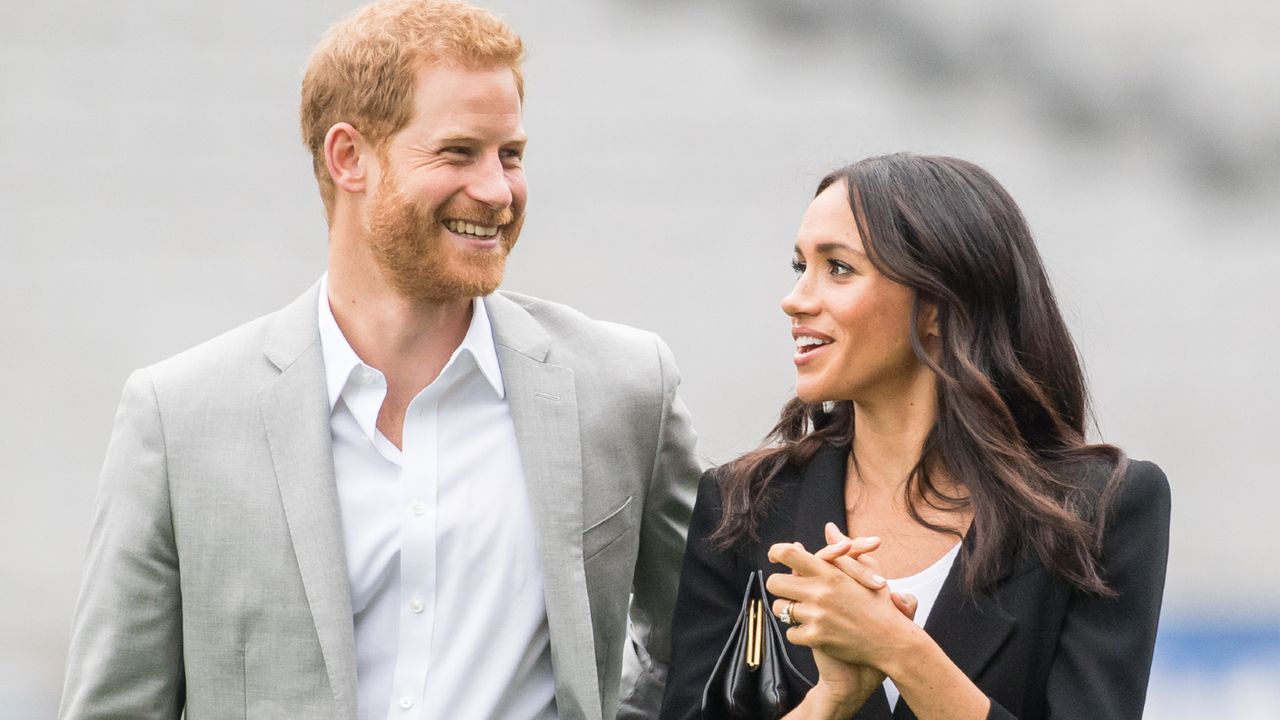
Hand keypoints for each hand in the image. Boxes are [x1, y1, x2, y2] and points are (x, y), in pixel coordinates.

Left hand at [786, 532, 917, 714]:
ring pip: (780, 610)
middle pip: (774, 583)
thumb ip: (842, 549)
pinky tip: (812, 631)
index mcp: (830, 573)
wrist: (891, 643)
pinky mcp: (816, 638)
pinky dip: (799, 633)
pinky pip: (790, 633)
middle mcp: (819, 592)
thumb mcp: (865, 572)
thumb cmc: (880, 605)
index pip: (789, 554)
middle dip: (779, 587)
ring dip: (788, 611)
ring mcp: (816, 616)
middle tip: (789, 591)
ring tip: (804, 612)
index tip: (773, 557)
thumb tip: (829, 527)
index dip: (776, 552)